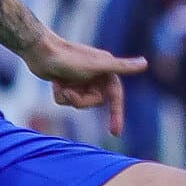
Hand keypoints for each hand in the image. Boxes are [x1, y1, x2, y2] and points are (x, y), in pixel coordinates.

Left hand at [23, 34, 147, 136]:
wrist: (40, 51)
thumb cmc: (69, 58)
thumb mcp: (98, 66)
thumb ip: (122, 67)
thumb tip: (145, 63)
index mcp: (107, 70)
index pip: (116, 97)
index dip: (117, 115)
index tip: (115, 133)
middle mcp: (96, 75)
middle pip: (94, 102)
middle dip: (80, 100)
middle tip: (69, 91)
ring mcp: (81, 80)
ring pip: (79, 103)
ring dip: (68, 98)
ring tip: (60, 84)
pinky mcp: (67, 83)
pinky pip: (66, 100)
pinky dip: (60, 95)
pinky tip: (55, 83)